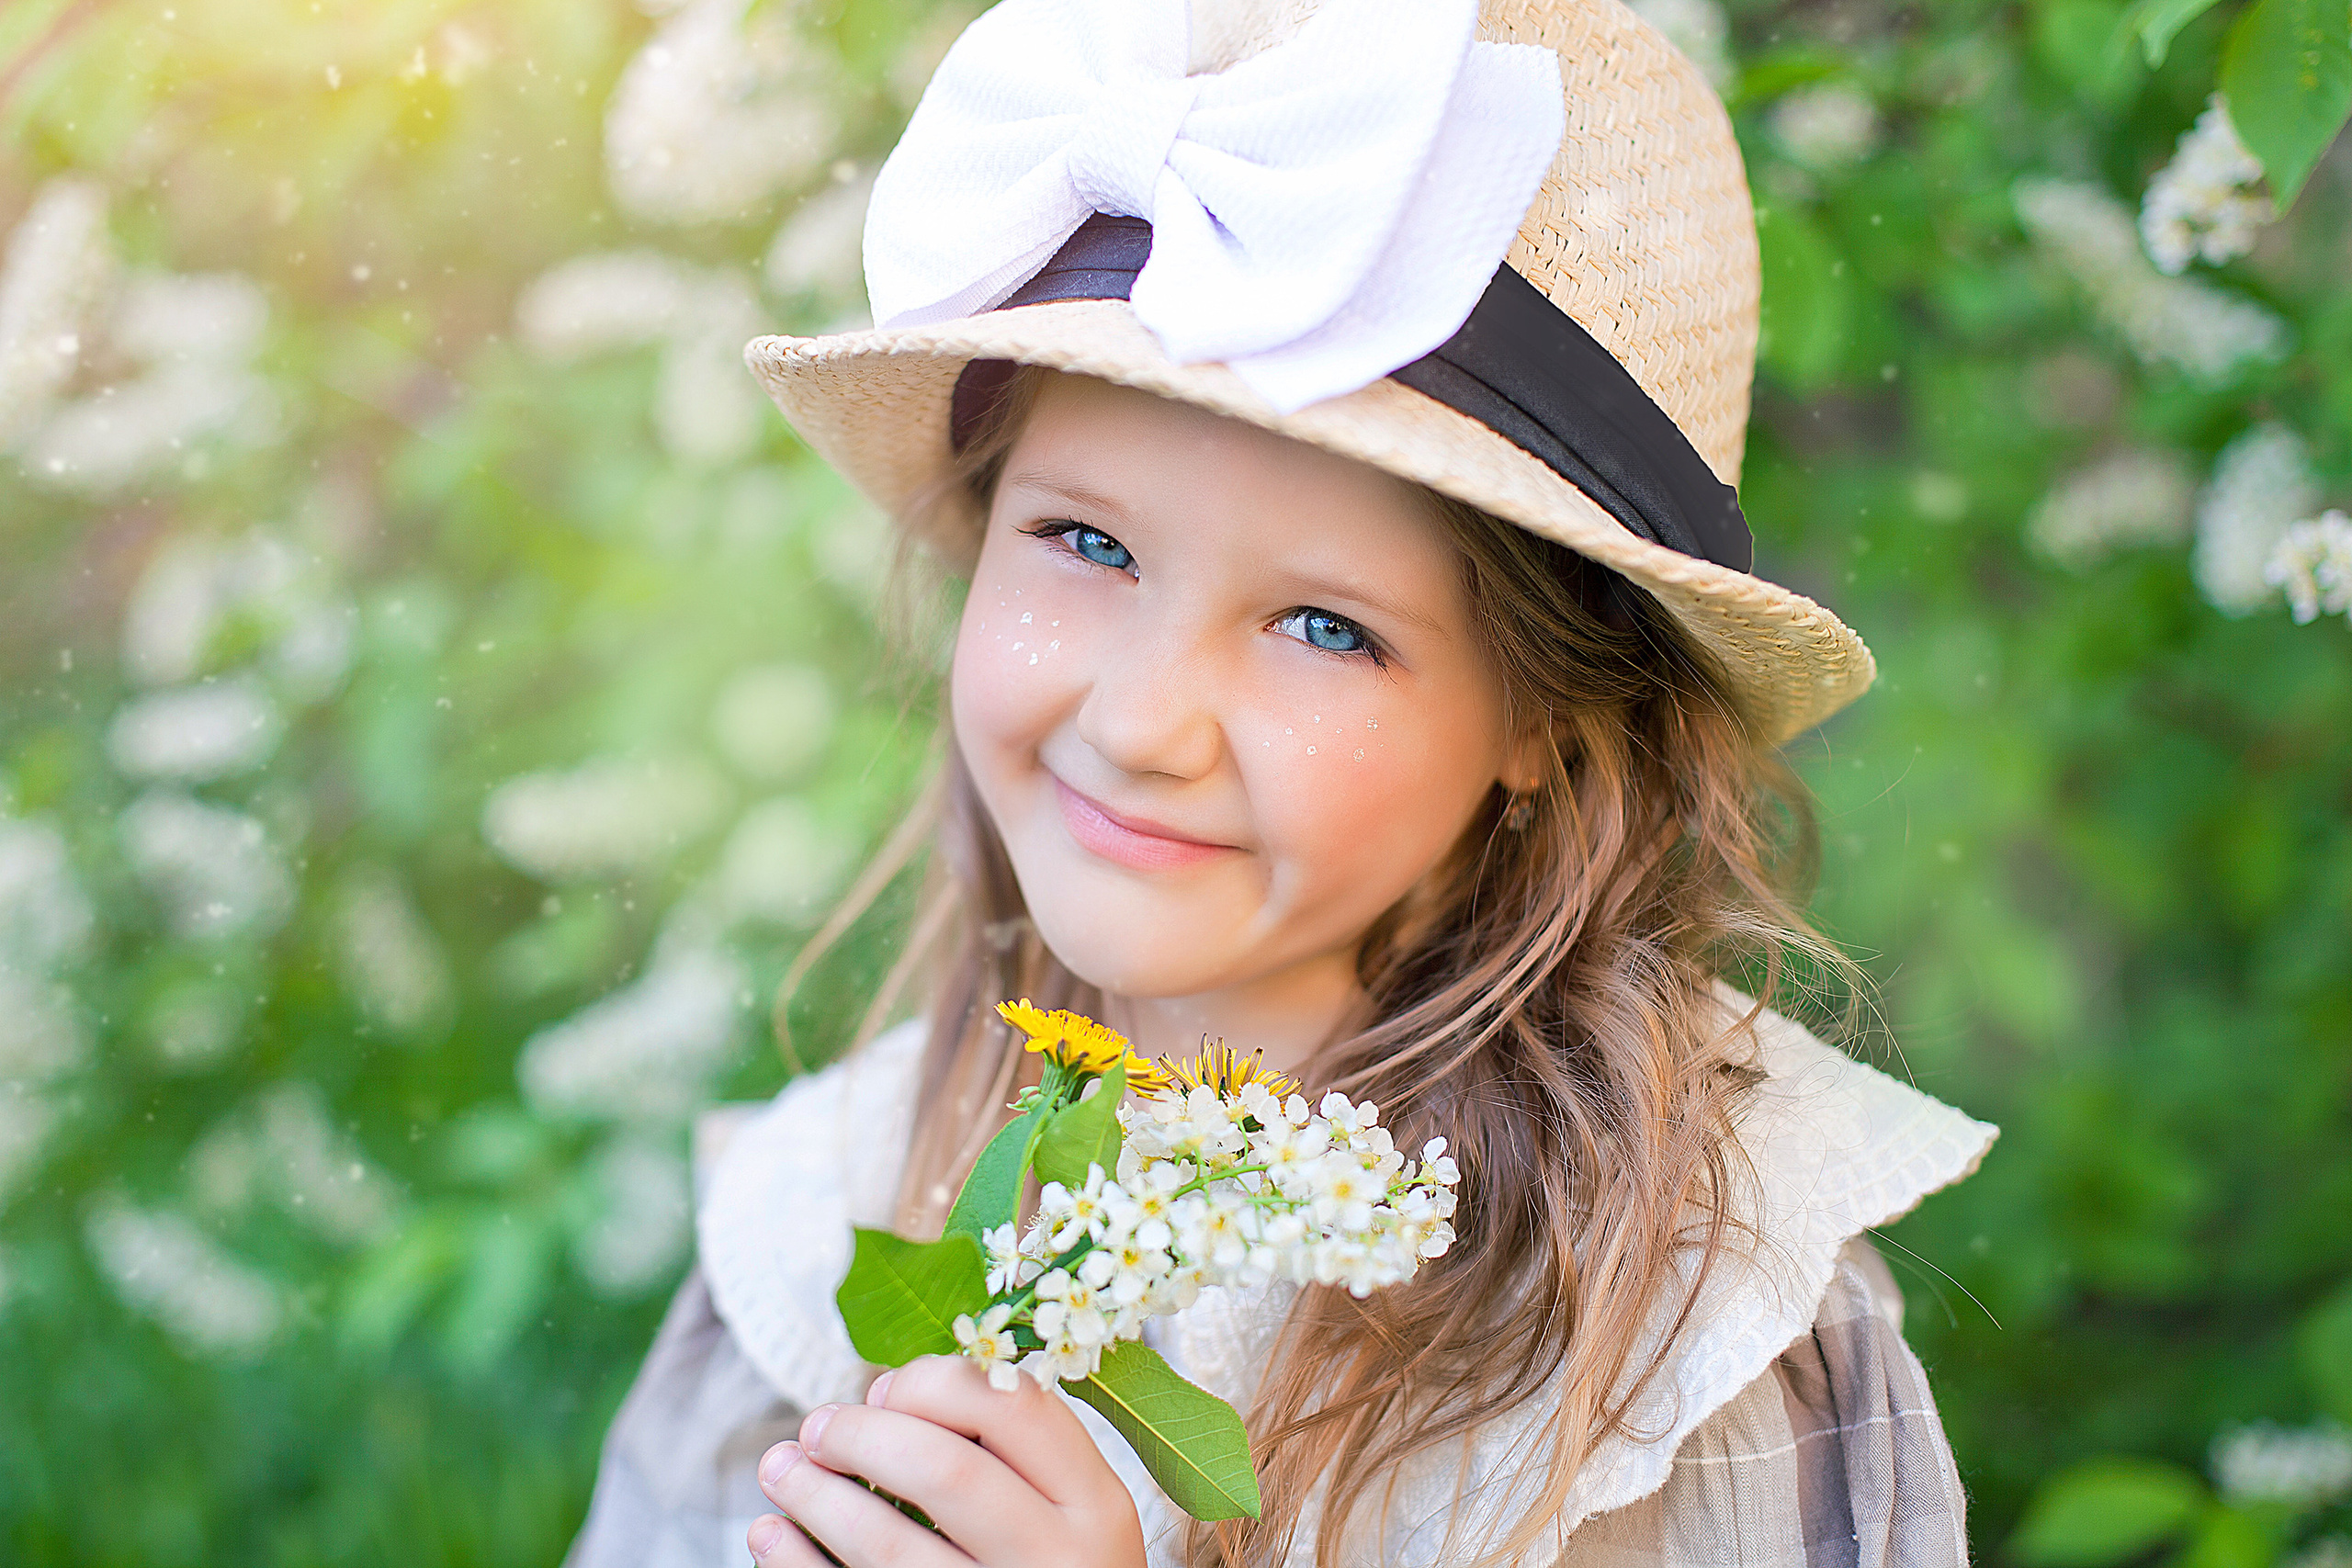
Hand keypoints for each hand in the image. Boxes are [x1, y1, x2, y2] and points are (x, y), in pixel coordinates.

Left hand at [747, 1354, 1148, 1567]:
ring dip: (817, 1497)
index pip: (1014, 1408)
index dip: (934, 1383)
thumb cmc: (1051, 1564)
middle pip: (946, 1474)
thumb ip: (1004, 1447)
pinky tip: (772, 1534)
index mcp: (1094, 1504)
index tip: (882, 1389)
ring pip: (890, 1547)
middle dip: (862, 1437)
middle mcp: (1058, 1561)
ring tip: (778, 1468)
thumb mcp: (1066, 1508)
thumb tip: (883, 1395)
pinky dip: (799, 1563)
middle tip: (816, 1427)